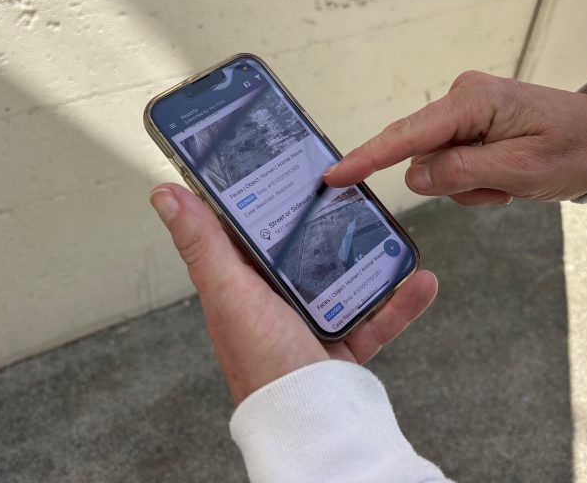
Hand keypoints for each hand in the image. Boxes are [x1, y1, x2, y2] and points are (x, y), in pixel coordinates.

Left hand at [149, 183, 437, 403]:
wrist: (311, 423)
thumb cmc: (263, 361)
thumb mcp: (231, 293)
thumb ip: (204, 244)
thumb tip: (165, 195)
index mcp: (242, 283)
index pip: (250, 229)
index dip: (265, 196)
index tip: (284, 163)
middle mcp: (274, 300)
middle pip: (302, 249)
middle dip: (327, 221)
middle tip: (351, 188)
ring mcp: (311, 320)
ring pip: (344, 277)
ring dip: (371, 256)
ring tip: (390, 231)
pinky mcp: (344, 342)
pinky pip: (376, 314)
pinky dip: (399, 300)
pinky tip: (421, 280)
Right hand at [325, 71, 586, 203]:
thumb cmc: (572, 151)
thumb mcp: (518, 169)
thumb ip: (460, 172)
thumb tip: (413, 176)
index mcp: (470, 101)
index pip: (406, 135)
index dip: (367, 158)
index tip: (333, 175)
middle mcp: (462, 99)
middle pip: (422, 153)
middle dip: (454, 181)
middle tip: (499, 189)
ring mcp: (467, 112)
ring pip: (439, 165)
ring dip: (469, 184)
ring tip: (508, 184)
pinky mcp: (474, 126)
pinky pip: (454, 163)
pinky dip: (476, 180)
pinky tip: (506, 179)